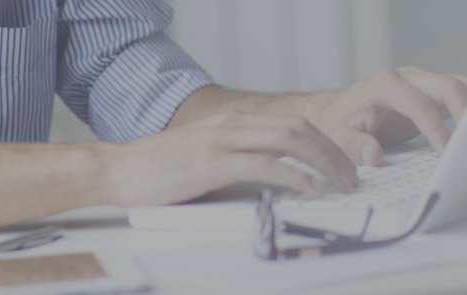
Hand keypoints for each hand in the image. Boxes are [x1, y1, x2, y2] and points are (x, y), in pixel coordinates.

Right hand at [103, 112, 357, 206]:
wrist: (116, 170)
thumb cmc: (156, 171)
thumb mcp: (203, 159)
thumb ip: (235, 162)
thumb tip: (272, 180)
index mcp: (231, 123)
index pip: (290, 124)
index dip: (322, 142)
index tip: (339, 164)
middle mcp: (231, 125)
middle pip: (298, 128)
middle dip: (331, 151)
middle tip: (350, 176)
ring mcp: (222, 141)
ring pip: (289, 140)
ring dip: (322, 162)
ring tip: (340, 183)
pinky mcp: (213, 162)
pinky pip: (266, 165)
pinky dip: (295, 177)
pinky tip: (311, 190)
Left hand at [303, 66, 466, 165]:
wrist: (340, 111)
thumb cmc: (340, 123)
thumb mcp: (338, 136)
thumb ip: (353, 145)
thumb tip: (373, 155)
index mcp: (384, 85)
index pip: (418, 103)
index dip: (435, 128)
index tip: (446, 152)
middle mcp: (407, 77)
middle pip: (448, 86)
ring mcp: (423, 82)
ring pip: (462, 85)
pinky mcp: (433, 91)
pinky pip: (462, 92)